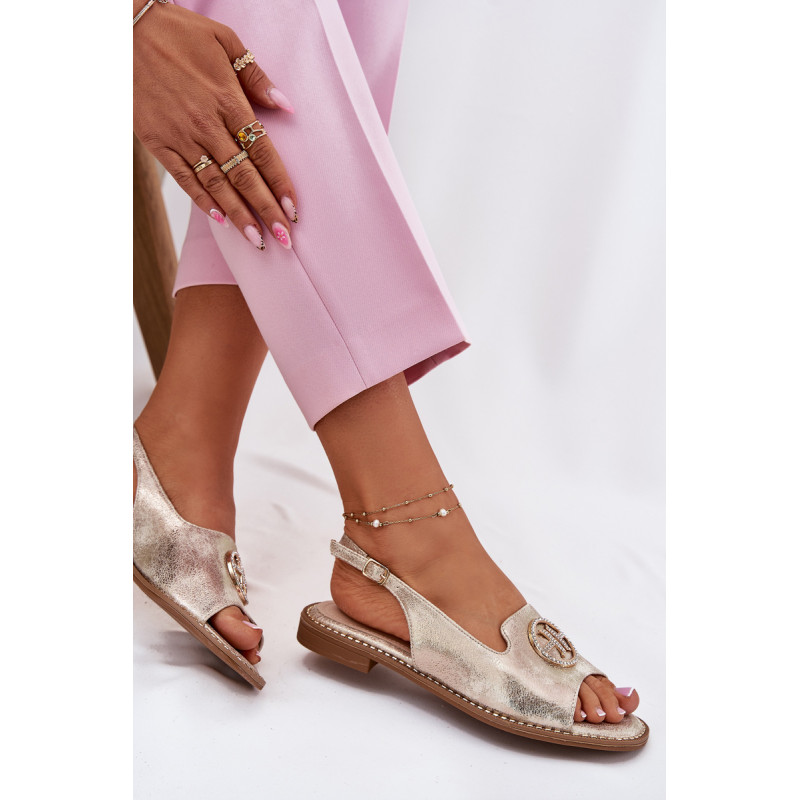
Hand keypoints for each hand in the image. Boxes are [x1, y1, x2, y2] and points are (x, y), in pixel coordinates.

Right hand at [133, 2, 296, 249]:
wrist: (124, 27)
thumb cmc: (179, 32)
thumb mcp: (225, 41)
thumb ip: (256, 76)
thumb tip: (286, 107)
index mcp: (228, 99)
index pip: (262, 151)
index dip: (279, 183)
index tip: (294, 209)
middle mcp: (206, 123)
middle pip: (243, 175)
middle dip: (266, 210)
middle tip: (284, 238)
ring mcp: (180, 136)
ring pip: (216, 184)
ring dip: (239, 215)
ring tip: (257, 240)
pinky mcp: (157, 142)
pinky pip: (185, 178)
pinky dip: (203, 201)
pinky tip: (221, 220)